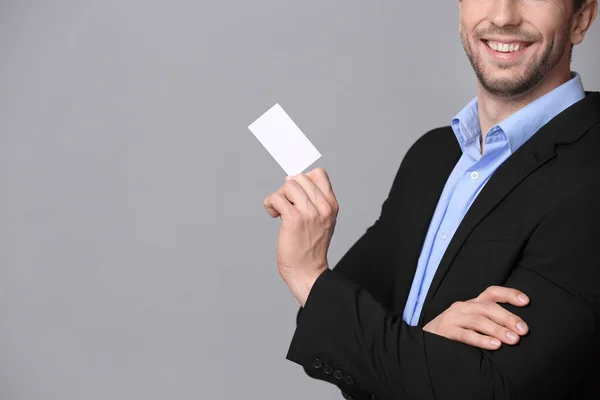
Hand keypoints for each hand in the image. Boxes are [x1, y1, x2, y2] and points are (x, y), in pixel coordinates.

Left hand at [263, 168, 338, 303]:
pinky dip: (270, 204)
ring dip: (278, 197)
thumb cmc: (311, 248)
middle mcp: (323, 206)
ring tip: (279, 211)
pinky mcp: (294, 219)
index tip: (296, 194)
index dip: (303, 180)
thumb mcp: (323, 221)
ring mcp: (309, 212)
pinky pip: (276, 198)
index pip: (319, 173)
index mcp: (331, 205)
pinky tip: (274, 215)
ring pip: (288, 185)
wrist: (308, 272)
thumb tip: (293, 181)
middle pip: (300, 177)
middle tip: (286, 205)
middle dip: (288, 189)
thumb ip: (315, 201)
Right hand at [423, 286, 529, 349]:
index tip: (526, 301)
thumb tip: (518, 330)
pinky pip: (465, 335)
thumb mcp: (471, 322)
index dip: (509, 294)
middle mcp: (463, 307)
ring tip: (513, 340)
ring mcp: (453, 318)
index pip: (492, 292)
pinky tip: (495, 346)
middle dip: (508, 318)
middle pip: (489, 307)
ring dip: (498, 329)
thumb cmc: (454, 333)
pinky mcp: (445, 331)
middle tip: (524, 330)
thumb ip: (489, 322)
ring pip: (479, 320)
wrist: (424, 340)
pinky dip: (481, 340)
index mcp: (472, 303)